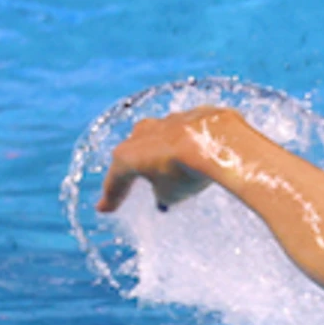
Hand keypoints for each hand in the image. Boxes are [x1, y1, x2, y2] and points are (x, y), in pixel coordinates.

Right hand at [96, 108, 227, 212]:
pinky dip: (191, 145)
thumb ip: (163, 194)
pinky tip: (199, 154)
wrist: (218, 141)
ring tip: (173, 168)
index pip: (116, 180)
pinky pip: (189, 135)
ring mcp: (168, 121)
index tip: (105, 209)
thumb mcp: (171, 194)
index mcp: (127, 155)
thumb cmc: (186, 171)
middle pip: (135, 154)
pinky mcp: (194, 115)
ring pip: (162, 139)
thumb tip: (164, 195)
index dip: (112, 197)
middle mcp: (142, 134)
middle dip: (137, 168)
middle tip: (133, 182)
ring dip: (165, 154)